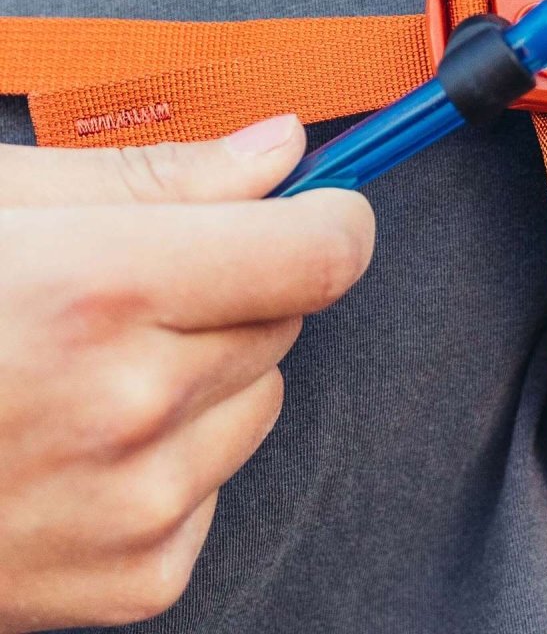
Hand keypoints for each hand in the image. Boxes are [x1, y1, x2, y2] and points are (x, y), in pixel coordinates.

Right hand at [0, 116, 373, 633]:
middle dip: (242, 289)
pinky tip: (82, 449)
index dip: (332, 219)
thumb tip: (282, 148)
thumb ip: (159, 176)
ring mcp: (134, 506)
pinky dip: (177, 459)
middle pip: (290, 319)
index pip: (319, 255)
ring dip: (210, 375)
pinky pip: (220, 483)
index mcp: (100, 291)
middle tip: (138, 294)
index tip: (319, 208)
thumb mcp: (3, 205)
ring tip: (92, 373)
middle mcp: (128, 405)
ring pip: (262, 399)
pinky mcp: (133, 581)